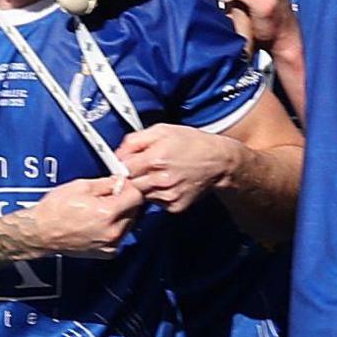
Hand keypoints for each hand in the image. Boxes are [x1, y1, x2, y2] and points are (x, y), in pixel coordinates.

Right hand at [26, 176, 146, 257]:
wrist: (41, 233)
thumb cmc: (55, 210)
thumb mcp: (81, 186)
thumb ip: (107, 183)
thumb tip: (121, 180)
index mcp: (108, 213)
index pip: (136, 196)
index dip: (128, 187)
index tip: (120, 185)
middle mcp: (113, 231)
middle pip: (135, 210)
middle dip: (125, 200)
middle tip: (108, 196)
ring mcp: (111, 244)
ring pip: (130, 223)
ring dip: (122, 214)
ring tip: (101, 210)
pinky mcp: (107, 253)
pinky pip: (121, 236)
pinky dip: (115, 228)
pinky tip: (100, 222)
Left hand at [116, 124, 241, 211]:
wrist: (219, 161)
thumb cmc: (192, 143)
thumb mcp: (163, 130)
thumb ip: (136, 140)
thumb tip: (118, 152)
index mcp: (156, 159)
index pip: (123, 169)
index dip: (123, 165)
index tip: (128, 163)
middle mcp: (161, 180)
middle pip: (131, 184)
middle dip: (133, 176)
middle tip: (144, 168)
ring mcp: (168, 195)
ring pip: (142, 195)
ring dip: (145, 186)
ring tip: (159, 174)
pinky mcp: (175, 206)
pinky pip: (156, 202)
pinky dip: (157, 194)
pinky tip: (169, 182)